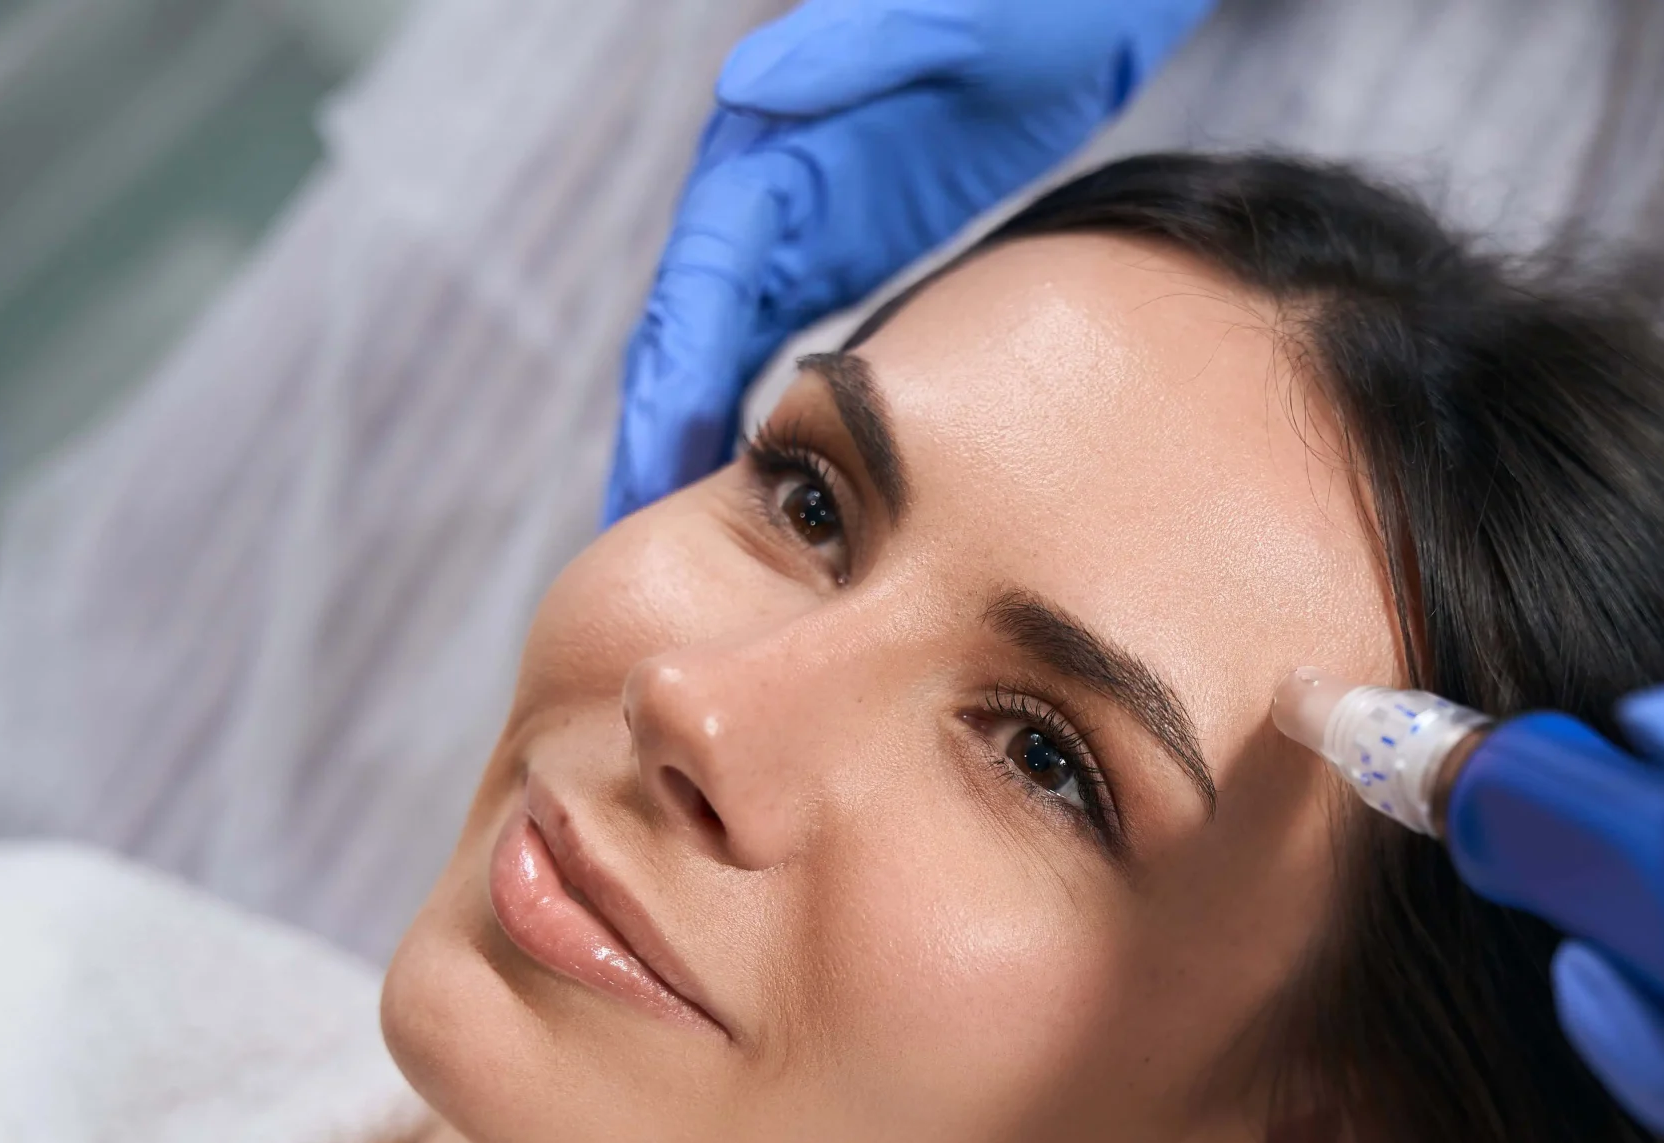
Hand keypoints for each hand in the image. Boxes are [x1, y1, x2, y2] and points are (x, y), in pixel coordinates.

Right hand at [605, 0, 1214, 524]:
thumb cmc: (1016, 4)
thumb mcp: (945, 23)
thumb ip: (851, 47)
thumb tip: (745, 88)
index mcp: (774, 151)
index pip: (698, 284)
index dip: (669, 385)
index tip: (650, 477)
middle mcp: (768, 191)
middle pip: (691, 336)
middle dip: (662, 442)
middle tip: (648, 555)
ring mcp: (803, 222)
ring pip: (728, 354)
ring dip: (702, 451)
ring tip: (704, 565)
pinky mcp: (845, 242)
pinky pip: (786, 349)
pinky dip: (769, 423)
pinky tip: (786, 506)